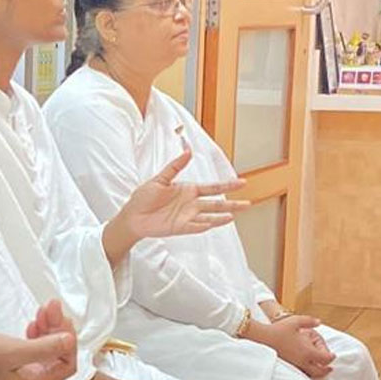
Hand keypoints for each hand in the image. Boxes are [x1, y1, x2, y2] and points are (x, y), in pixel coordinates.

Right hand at [0, 299, 76, 379]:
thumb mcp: (14, 350)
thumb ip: (45, 348)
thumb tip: (69, 341)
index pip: (66, 366)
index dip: (67, 343)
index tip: (61, 321)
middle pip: (59, 355)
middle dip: (59, 330)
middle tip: (52, 308)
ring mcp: (23, 370)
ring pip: (49, 348)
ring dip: (50, 327)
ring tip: (44, 310)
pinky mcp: (15, 359)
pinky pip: (38, 345)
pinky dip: (40, 331)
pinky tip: (34, 322)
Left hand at [120, 146, 248, 239]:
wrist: (132, 216)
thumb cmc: (143, 197)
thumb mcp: (159, 179)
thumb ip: (175, 166)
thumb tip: (188, 151)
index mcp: (188, 190)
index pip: (212, 187)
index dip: (227, 185)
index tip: (242, 182)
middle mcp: (191, 204)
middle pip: (216, 203)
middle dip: (232, 203)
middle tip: (248, 203)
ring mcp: (187, 216)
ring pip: (210, 216)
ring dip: (222, 217)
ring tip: (235, 215)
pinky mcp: (180, 227)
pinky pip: (195, 227)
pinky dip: (205, 225)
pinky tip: (214, 223)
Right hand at [245, 315, 334, 377]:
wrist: (262, 338)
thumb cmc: (279, 330)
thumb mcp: (296, 321)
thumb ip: (310, 321)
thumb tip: (319, 322)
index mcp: (308, 351)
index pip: (326, 359)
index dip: (331, 357)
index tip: (333, 355)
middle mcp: (302, 361)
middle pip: (320, 372)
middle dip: (326, 370)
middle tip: (330, 368)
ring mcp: (294, 365)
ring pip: (310, 374)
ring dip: (317, 373)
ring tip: (318, 369)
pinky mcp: (288, 366)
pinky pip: (301, 373)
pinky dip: (306, 372)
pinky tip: (305, 367)